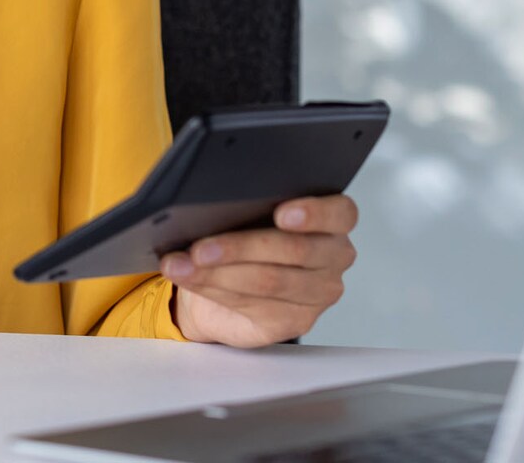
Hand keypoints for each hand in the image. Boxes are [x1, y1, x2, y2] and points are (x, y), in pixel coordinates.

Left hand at [164, 195, 358, 347]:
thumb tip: (205, 202)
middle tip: (200, 247)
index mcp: (333, 220)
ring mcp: (318, 292)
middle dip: (239, 247)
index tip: (281, 213)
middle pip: (293, 249)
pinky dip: (213, 289)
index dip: (313, 212)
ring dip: (217, 273)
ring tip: (183, 265)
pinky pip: (253, 304)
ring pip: (268, 281)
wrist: (230, 284)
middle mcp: (333, 256)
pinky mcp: (296, 321)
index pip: (340, 213)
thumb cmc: (245, 235)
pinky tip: (190, 279)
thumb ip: (245, 203)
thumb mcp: (247, 212)